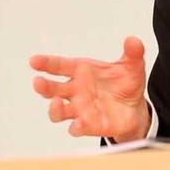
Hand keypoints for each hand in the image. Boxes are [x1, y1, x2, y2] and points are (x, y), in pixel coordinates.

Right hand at [30, 36, 150, 140]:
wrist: (134, 108)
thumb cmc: (125, 84)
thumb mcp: (132, 66)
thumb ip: (132, 53)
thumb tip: (133, 40)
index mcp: (81, 71)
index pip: (59, 65)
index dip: (46, 63)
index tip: (34, 61)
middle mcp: (75, 90)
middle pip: (52, 89)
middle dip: (44, 86)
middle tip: (38, 82)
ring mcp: (79, 109)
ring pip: (58, 112)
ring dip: (54, 109)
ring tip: (57, 103)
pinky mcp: (88, 125)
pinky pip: (76, 128)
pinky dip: (76, 127)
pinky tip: (78, 124)